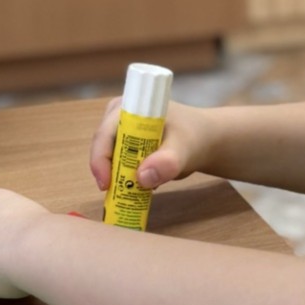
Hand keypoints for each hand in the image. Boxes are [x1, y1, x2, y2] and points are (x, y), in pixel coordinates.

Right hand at [88, 96, 214, 193]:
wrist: (205, 141)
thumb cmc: (194, 137)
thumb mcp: (184, 149)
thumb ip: (167, 162)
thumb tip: (141, 177)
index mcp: (128, 109)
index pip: (104, 134)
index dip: (100, 160)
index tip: (106, 185)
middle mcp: (119, 118)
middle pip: (103, 148)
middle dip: (108, 172)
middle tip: (118, 195)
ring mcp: (122, 133)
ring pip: (109, 160)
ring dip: (117, 179)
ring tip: (132, 194)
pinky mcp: (126, 147)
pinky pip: (118, 166)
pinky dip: (124, 180)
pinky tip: (140, 190)